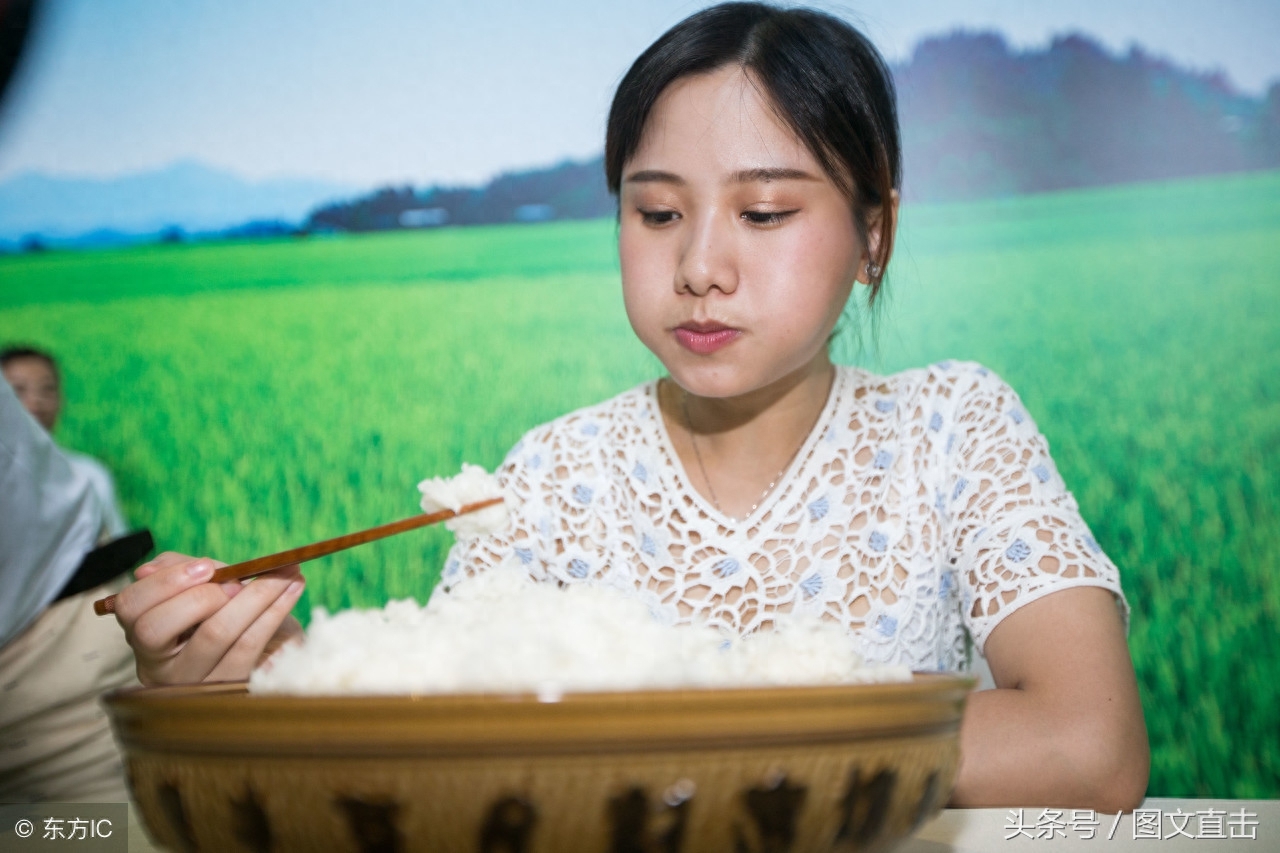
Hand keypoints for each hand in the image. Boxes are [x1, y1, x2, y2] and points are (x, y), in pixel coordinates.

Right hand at [114, 551, 305, 685]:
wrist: (274, 649)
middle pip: (157, 628)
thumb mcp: (198, 589)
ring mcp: (194, 682)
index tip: (205, 566)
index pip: (131, 607)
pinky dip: (275, 610)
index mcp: (143, 636)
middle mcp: (159, 666)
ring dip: (255, 594)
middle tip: (238, 580)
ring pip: (214, 633)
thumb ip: (178, 572)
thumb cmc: (226, 611)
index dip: (165, 583)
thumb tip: (149, 569)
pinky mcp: (230, 688)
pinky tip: (294, 588)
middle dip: (200, 595)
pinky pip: (250, 645)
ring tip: (284, 573)